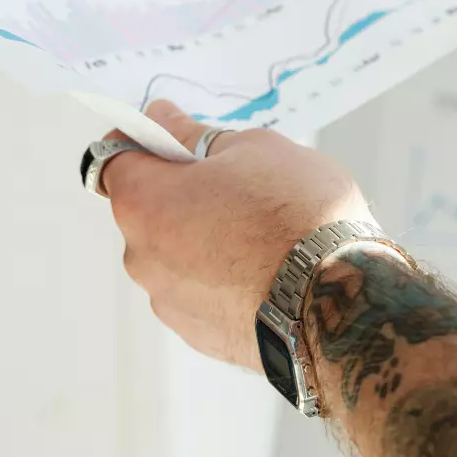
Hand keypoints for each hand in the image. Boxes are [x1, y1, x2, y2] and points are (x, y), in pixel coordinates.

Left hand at [99, 100, 372, 370]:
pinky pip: (201, 291)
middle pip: (147, 208)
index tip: (173, 134)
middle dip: (181, 191)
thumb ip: (195, 135)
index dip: (141, 140)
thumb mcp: (252, 148)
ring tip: (262, 231)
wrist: (342, 306)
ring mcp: (170, 302)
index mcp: (143, 203)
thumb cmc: (297, 217)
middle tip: (236, 181)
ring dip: (203, 237)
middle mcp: (142, 257)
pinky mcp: (201, 336)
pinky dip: (222, 277)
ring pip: (175, 253)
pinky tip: (268, 269)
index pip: (114, 158)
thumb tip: (164, 121)